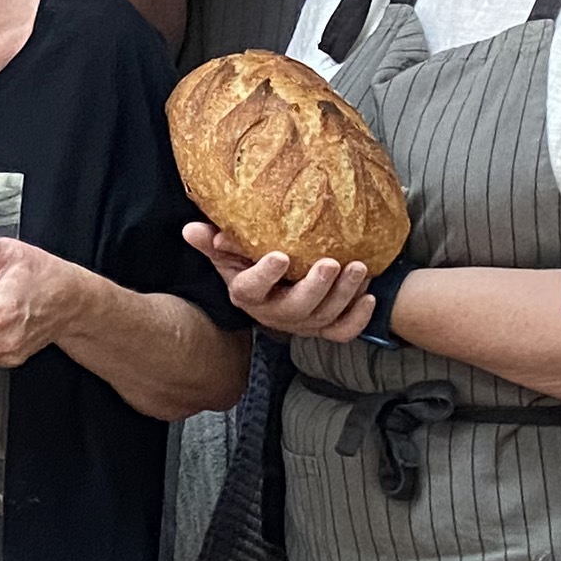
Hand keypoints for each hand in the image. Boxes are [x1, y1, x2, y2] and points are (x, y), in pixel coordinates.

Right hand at [184, 220, 377, 342]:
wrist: (280, 286)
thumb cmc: (253, 264)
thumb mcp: (230, 253)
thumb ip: (214, 241)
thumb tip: (191, 229)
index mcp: (249, 295)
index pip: (251, 290)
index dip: (265, 275)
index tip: (280, 256)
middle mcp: (274, 314)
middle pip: (295, 308)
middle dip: (316, 287)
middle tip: (331, 263)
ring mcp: (302, 323)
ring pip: (324, 318)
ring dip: (344, 295)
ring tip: (359, 268)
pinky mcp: (324, 328)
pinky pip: (343, 331)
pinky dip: (359, 318)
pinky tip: (370, 296)